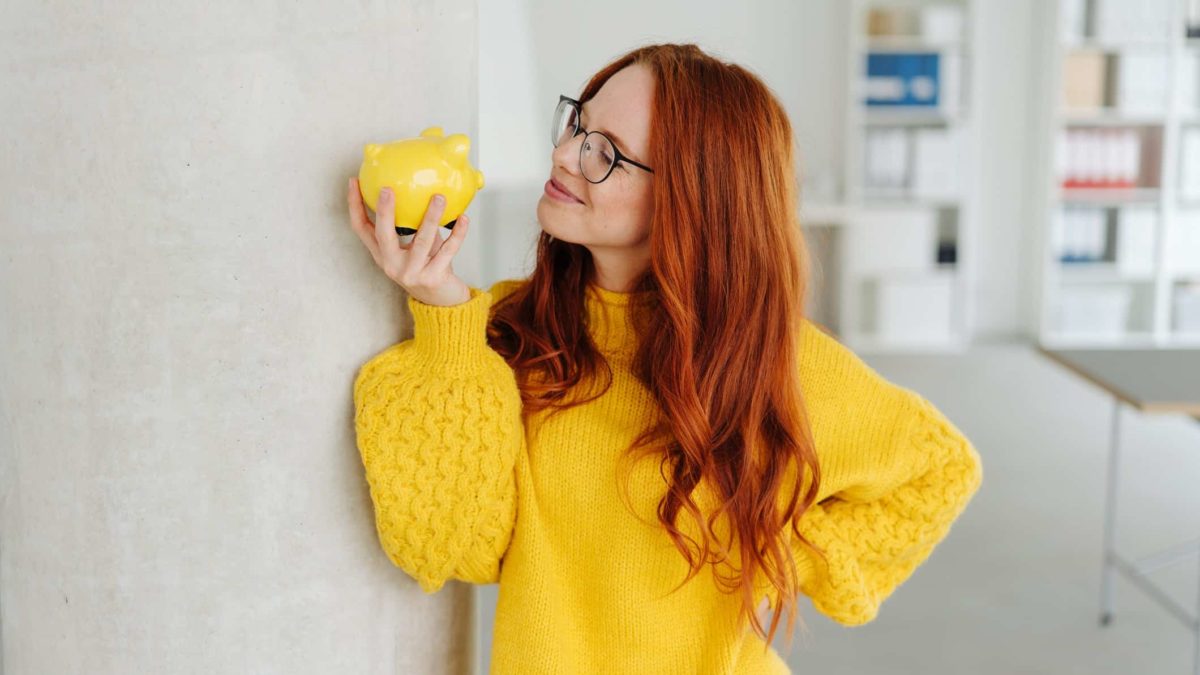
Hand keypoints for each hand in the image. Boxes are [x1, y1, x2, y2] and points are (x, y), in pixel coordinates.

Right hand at [347, 177, 472, 306]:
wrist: (441, 303)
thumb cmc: (427, 268)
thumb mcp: (414, 248)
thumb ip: (413, 225)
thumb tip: (420, 188)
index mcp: (383, 255)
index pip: (361, 228)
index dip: (355, 205)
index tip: (354, 181)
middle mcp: (392, 265)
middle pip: (383, 235)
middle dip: (384, 211)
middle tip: (387, 189)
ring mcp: (412, 273)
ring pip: (421, 241)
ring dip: (431, 216)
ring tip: (439, 197)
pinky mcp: (433, 278)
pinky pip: (448, 251)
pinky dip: (457, 233)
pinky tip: (463, 218)